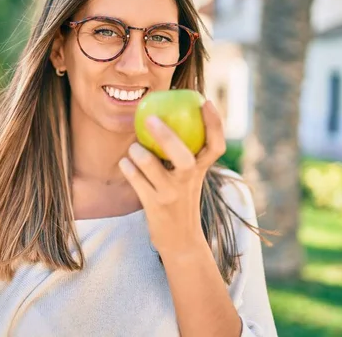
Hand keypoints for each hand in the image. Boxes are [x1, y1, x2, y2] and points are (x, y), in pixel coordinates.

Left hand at [118, 100, 226, 256]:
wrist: (181, 240)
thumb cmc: (181, 200)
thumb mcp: (190, 179)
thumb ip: (185, 154)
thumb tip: (170, 118)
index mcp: (202, 171)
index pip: (216, 146)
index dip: (215, 123)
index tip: (207, 101)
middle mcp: (189, 181)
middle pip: (183, 155)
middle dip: (165, 135)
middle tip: (150, 118)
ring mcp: (171, 195)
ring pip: (151, 165)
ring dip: (138, 152)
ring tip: (134, 147)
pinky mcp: (154, 205)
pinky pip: (135, 180)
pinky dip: (128, 167)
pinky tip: (125, 162)